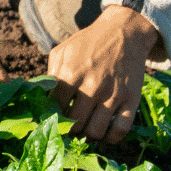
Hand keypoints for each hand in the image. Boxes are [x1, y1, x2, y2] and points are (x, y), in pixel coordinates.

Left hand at [48, 5, 158, 143]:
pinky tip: (105, 135)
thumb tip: (39, 98)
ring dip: (89, 135)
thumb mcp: (63, 51)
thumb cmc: (89, 43)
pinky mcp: (131, 99)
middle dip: (70, 129)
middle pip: (74, 124)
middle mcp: (91, 85)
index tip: (54, 119)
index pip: (55, 108)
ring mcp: (112, 94)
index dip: (52, 117)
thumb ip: (49, 74)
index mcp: (70, 73)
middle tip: (70, 127)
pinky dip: (111, 138)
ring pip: (95, 131)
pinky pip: (120, 129)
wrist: (123, 32)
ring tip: (86, 129)